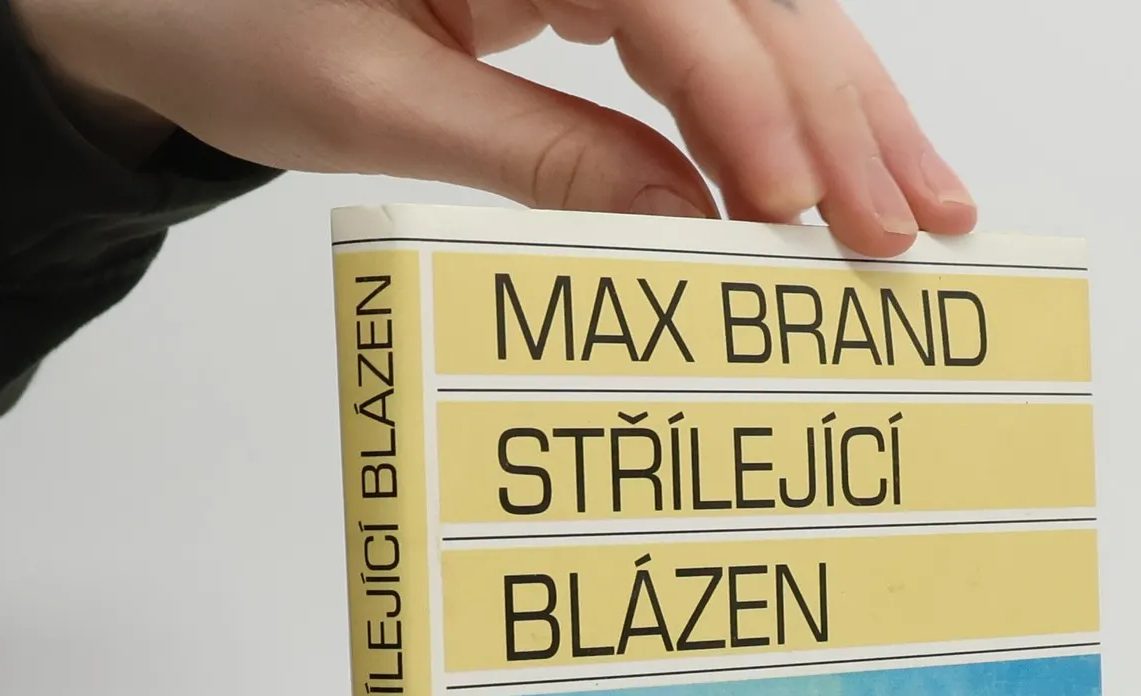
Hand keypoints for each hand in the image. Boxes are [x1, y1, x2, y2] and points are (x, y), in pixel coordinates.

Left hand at [10, 0, 974, 255]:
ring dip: (842, 103)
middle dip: (837, 108)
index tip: (802, 212)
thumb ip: (534, 157)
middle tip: (910, 227)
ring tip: (920, 201)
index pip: (674, 0)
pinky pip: (709, 27)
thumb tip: (683, 225)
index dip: (749, 106)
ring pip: (754, 2)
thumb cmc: (221, 17)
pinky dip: (775, 102)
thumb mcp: (370, 102)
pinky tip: (832, 166)